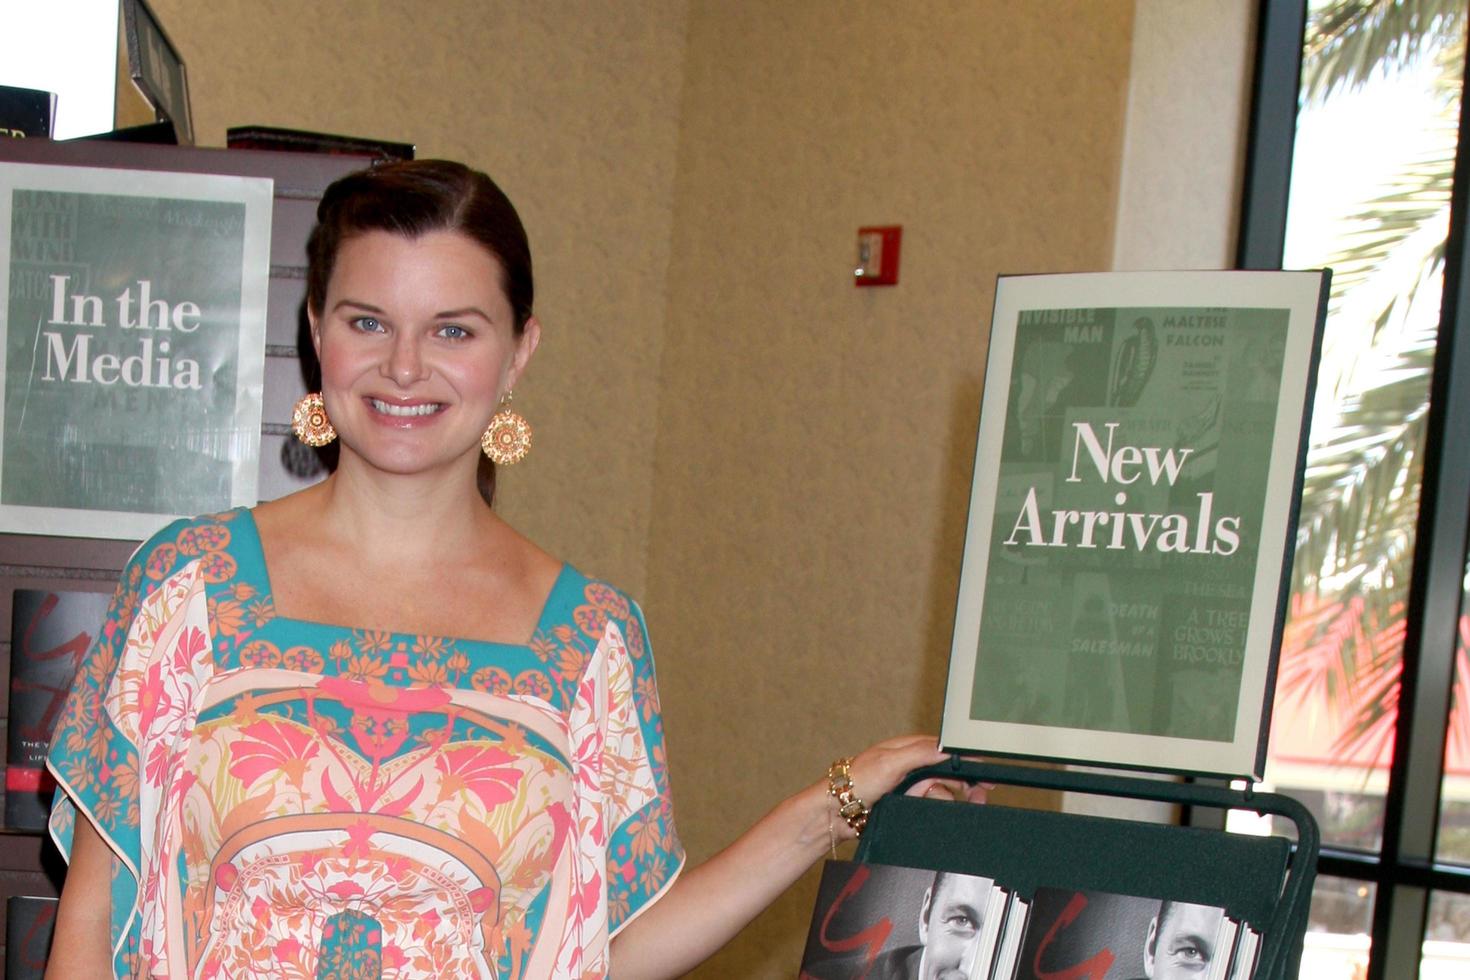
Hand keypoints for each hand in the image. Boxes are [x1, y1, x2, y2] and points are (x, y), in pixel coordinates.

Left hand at [833, 736, 987, 840]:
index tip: (984, 771)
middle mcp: (911, 765)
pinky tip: (928, 811)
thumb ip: (921, 753)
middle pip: (949, 773)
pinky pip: (930, 807)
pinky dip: (933, 809)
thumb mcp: (891, 762)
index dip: (966, 760)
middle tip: (980, 795)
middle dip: (964, 783)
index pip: (946, 750)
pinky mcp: (907, 805)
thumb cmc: (857, 781)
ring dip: (945, 798)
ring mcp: (910, 786)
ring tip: (940, 802)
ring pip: (941, 792)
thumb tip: (948, 748)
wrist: (838, 812)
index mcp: (908, 748)